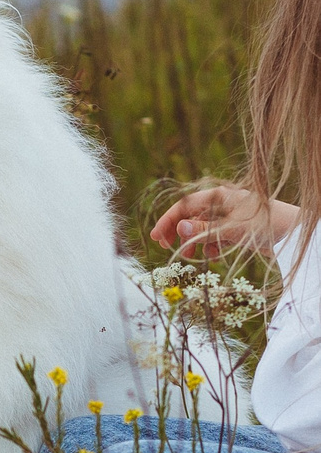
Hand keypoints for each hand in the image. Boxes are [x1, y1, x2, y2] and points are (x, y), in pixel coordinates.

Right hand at [150, 184, 298, 258]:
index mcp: (218, 196)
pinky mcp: (237, 227)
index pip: (184, 206)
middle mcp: (222, 204)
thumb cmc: (265, 224)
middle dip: (178, 233)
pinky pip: (215, 235)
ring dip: (194, 242)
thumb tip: (179, 227)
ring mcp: (230, 216)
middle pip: (190, 216)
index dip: (167, 221)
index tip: (156, 238)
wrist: (295, 232)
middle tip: (168, 249)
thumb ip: (204, 229)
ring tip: (191, 256)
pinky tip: (214, 255)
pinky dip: (210, 245)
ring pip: (201, 228)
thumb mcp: (231, 229)